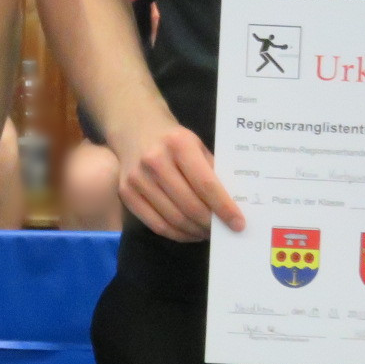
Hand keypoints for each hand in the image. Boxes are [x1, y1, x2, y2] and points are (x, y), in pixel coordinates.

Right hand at [108, 114, 244, 242]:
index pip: (206, 184)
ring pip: (173, 218)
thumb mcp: (197, 145)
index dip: (224, 207)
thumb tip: (233, 205)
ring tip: (207, 232)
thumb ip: (212, 172)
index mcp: (179, 144)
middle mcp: (155, 160)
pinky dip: (176, 234)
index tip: (238, 224)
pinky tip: (188, 232)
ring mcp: (137, 178)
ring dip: (195, 231)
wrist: (135, 129)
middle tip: (222, 231)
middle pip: (189, 205)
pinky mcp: (126, 192)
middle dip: (210, 223)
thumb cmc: (173, 140)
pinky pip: (156, 224)